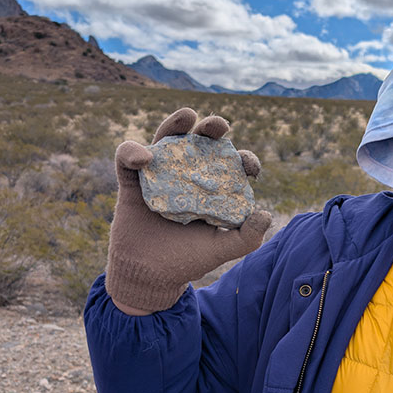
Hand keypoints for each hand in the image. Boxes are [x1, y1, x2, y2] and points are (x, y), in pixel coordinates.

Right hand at [105, 108, 270, 312]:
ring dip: (175, 123)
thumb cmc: (186, 261)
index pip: (229, 165)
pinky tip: (145, 157)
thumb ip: (246, 238)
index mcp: (210, 188)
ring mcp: (158, 175)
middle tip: (219, 125)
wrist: (149, 278)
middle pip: (199, 143)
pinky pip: (126, 159)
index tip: (249, 166)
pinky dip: (132, 151)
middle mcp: (185, 176)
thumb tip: (266, 214)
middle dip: (211, 128)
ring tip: (188, 115)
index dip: (242, 159)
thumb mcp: (220, 250)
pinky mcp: (131, 182)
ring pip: (165, 140)